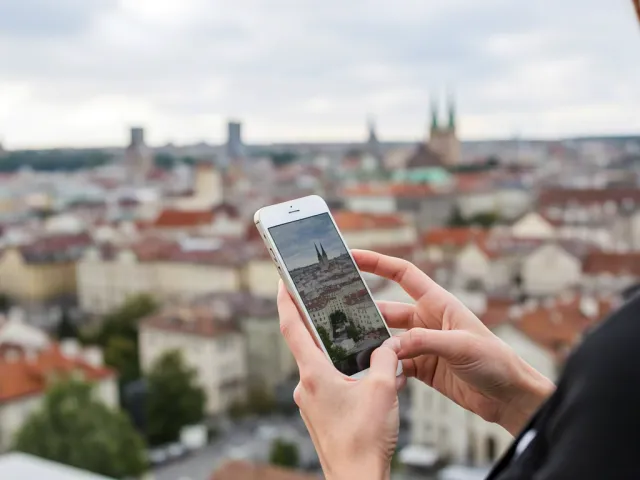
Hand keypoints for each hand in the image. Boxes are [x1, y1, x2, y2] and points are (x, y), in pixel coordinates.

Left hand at [277, 281, 405, 479]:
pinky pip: (332, 386)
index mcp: (313, 374)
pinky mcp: (320, 415)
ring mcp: (311, 402)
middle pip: (309, 344)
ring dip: (343, 355)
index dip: (285, 299)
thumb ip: (384, 360)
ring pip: (325, 367)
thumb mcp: (382, 390)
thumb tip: (388, 347)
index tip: (282, 280)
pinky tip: (373, 381)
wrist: (356, 479)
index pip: (292, 326)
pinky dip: (348, 377)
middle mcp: (305, 385)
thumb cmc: (364, 439)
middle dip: (322, 325)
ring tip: (368, 348)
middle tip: (328, 302)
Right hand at [353, 250, 554, 435]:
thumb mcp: (461, 346)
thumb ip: (424, 342)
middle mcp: (427, 320)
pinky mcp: (422, 367)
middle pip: (387, 309)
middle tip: (337, 311)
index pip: (402, 274)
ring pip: (388, 339)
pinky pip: (395, 363)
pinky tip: (375, 373)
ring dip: (372, 343)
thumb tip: (390, 345)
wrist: (509, 396)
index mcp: (439, 303)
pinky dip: (384, 367)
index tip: (352, 256)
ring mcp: (423, 345)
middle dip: (364, 309)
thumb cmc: (496, 361)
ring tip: (349, 345)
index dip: (377, 262)